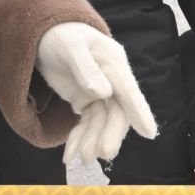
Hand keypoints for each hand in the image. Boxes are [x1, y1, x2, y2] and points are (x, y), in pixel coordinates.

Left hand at [36, 22, 157, 163]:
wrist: (45, 34)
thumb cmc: (60, 35)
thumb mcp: (70, 48)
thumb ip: (85, 68)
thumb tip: (103, 92)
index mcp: (113, 63)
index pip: (129, 90)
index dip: (139, 111)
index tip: (149, 133)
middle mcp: (111, 80)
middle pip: (117, 112)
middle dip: (110, 134)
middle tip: (103, 155)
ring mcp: (100, 92)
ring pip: (101, 122)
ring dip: (92, 141)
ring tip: (80, 159)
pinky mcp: (86, 101)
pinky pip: (87, 124)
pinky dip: (78, 139)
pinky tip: (69, 155)